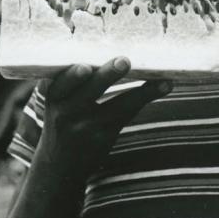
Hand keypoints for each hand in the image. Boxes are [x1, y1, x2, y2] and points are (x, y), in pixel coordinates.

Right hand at [38, 58, 169, 181]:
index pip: (62, 83)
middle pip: (90, 91)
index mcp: (54, 96)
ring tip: (163, 81)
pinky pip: (128, 113)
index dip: (73, 76)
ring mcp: (87, 127)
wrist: (59, 167)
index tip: (84, 67)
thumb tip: (106, 51)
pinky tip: (164, 86)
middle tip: (124, 61)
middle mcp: (68, 112)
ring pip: (119, 105)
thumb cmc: (62, 120)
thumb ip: (71, 80)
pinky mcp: (104, 137)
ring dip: (142, 91)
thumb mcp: (57, 102)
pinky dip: (146, 97)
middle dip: (107, 76)